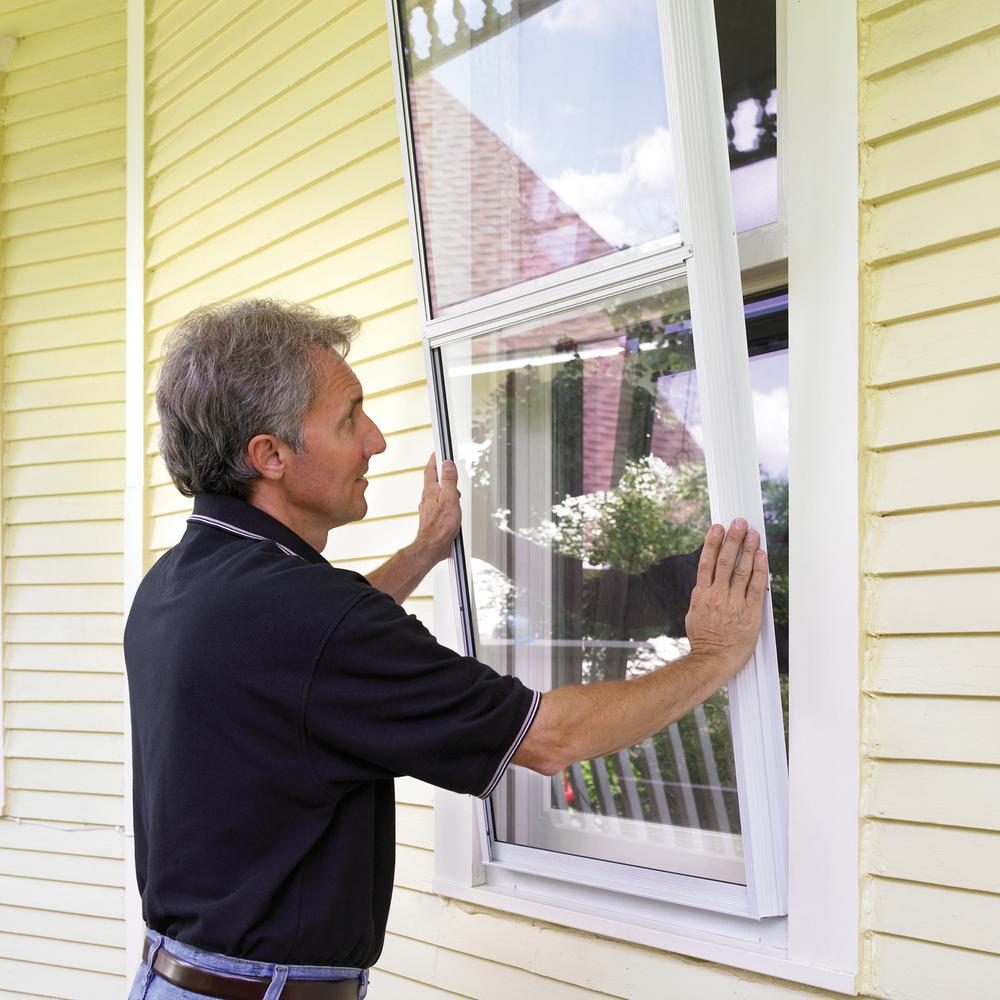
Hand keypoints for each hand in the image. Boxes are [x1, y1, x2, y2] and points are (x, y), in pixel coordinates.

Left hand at [413, 452, 461, 565]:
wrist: (433, 547)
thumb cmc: (440, 526)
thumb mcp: (450, 498)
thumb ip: (449, 480)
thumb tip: (447, 464)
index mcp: (431, 491)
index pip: (431, 470)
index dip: (435, 459)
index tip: (438, 451)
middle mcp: (428, 498)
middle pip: (434, 481)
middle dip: (442, 473)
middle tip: (448, 466)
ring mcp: (429, 509)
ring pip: (437, 494)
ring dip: (445, 489)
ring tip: (454, 489)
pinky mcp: (433, 519)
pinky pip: (439, 505)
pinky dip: (446, 502)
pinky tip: (451, 508)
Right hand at [684, 519, 767, 676]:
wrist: (713, 660)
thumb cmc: (704, 639)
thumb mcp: (694, 614)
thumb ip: (701, 596)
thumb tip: (705, 582)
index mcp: (702, 595)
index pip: (707, 563)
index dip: (712, 543)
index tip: (717, 528)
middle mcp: (717, 595)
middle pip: (725, 561)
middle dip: (732, 539)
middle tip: (738, 523)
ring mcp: (733, 603)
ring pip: (740, 570)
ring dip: (747, 549)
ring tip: (752, 533)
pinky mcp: (749, 612)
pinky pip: (755, 586)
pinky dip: (758, 569)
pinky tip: (761, 555)